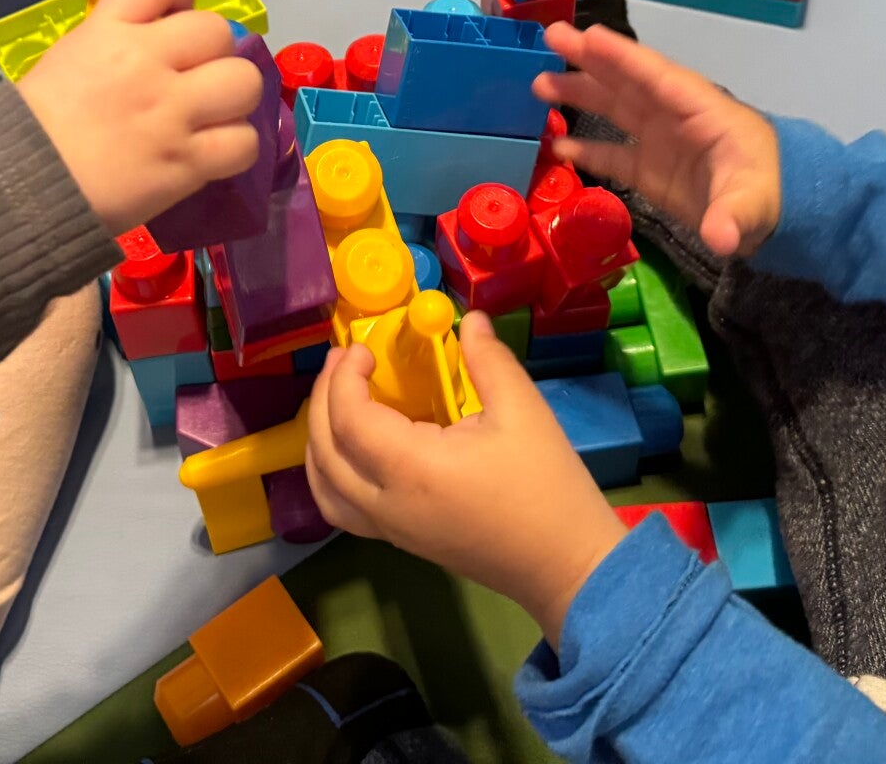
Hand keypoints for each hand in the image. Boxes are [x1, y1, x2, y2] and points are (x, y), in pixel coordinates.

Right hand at [16, 0, 263, 232]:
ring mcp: (172, 113)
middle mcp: (147, 62)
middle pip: (217, 30)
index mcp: (109, 30)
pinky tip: (212, 153)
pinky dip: (235, 147)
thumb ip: (114, 41)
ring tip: (212, 115)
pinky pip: (244, 142)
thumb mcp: (68, 59)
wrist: (19, 190)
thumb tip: (158, 41)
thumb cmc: (33, 128)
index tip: (174, 18)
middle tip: (193, 78)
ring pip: (244, 81)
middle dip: (211, 53)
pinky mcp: (187, 162)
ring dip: (233, 97)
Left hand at [306, 313, 625, 646]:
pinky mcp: (402, 541)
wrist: (567, 565)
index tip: (363, 348)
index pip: (349, 419)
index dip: (345, 378)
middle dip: (324, 399)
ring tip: (337, 402)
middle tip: (343, 362)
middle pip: (324, 452)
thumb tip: (469, 319)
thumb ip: (488, 361)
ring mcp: (391, 530)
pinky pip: (344, 508)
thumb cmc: (547, 487)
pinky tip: (357, 446)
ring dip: (318, 441)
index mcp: (412, 469)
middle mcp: (388, 504)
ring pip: (325, 489)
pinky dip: (333, 473)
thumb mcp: (524, 412)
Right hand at [533, 22, 781, 257]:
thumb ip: (735, 216)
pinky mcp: (651, 171)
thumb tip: (721, 238)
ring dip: (579, 95)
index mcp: (699, 109)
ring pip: (614, 109)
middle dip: (589, 60)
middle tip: (550, 38)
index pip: (655, 77)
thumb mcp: (755, 202)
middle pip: (626, 82)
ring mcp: (660, 142)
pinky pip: (613, 154)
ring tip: (539, 84)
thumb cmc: (772, 193)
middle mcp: (673, 117)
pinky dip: (586, 148)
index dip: (621, 57)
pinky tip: (556, 145)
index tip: (587, 36)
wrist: (782, 213)